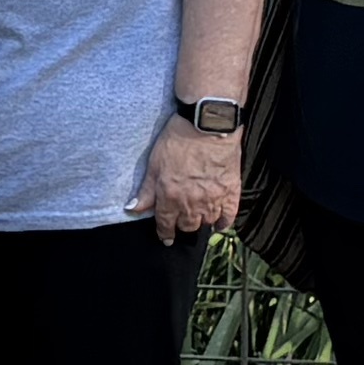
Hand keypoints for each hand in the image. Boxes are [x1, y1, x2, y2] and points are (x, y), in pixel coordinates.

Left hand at [144, 117, 243, 243]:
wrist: (207, 125)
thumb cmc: (177, 140)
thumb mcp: (154, 164)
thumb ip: (146, 190)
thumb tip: (132, 209)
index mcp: (170, 197)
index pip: (165, 224)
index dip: (165, 233)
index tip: (166, 238)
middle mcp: (192, 203)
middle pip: (187, 226)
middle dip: (182, 227)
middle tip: (181, 224)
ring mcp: (213, 199)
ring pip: (207, 222)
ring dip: (201, 223)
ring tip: (199, 220)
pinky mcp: (231, 191)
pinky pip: (229, 216)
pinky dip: (224, 222)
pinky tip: (220, 223)